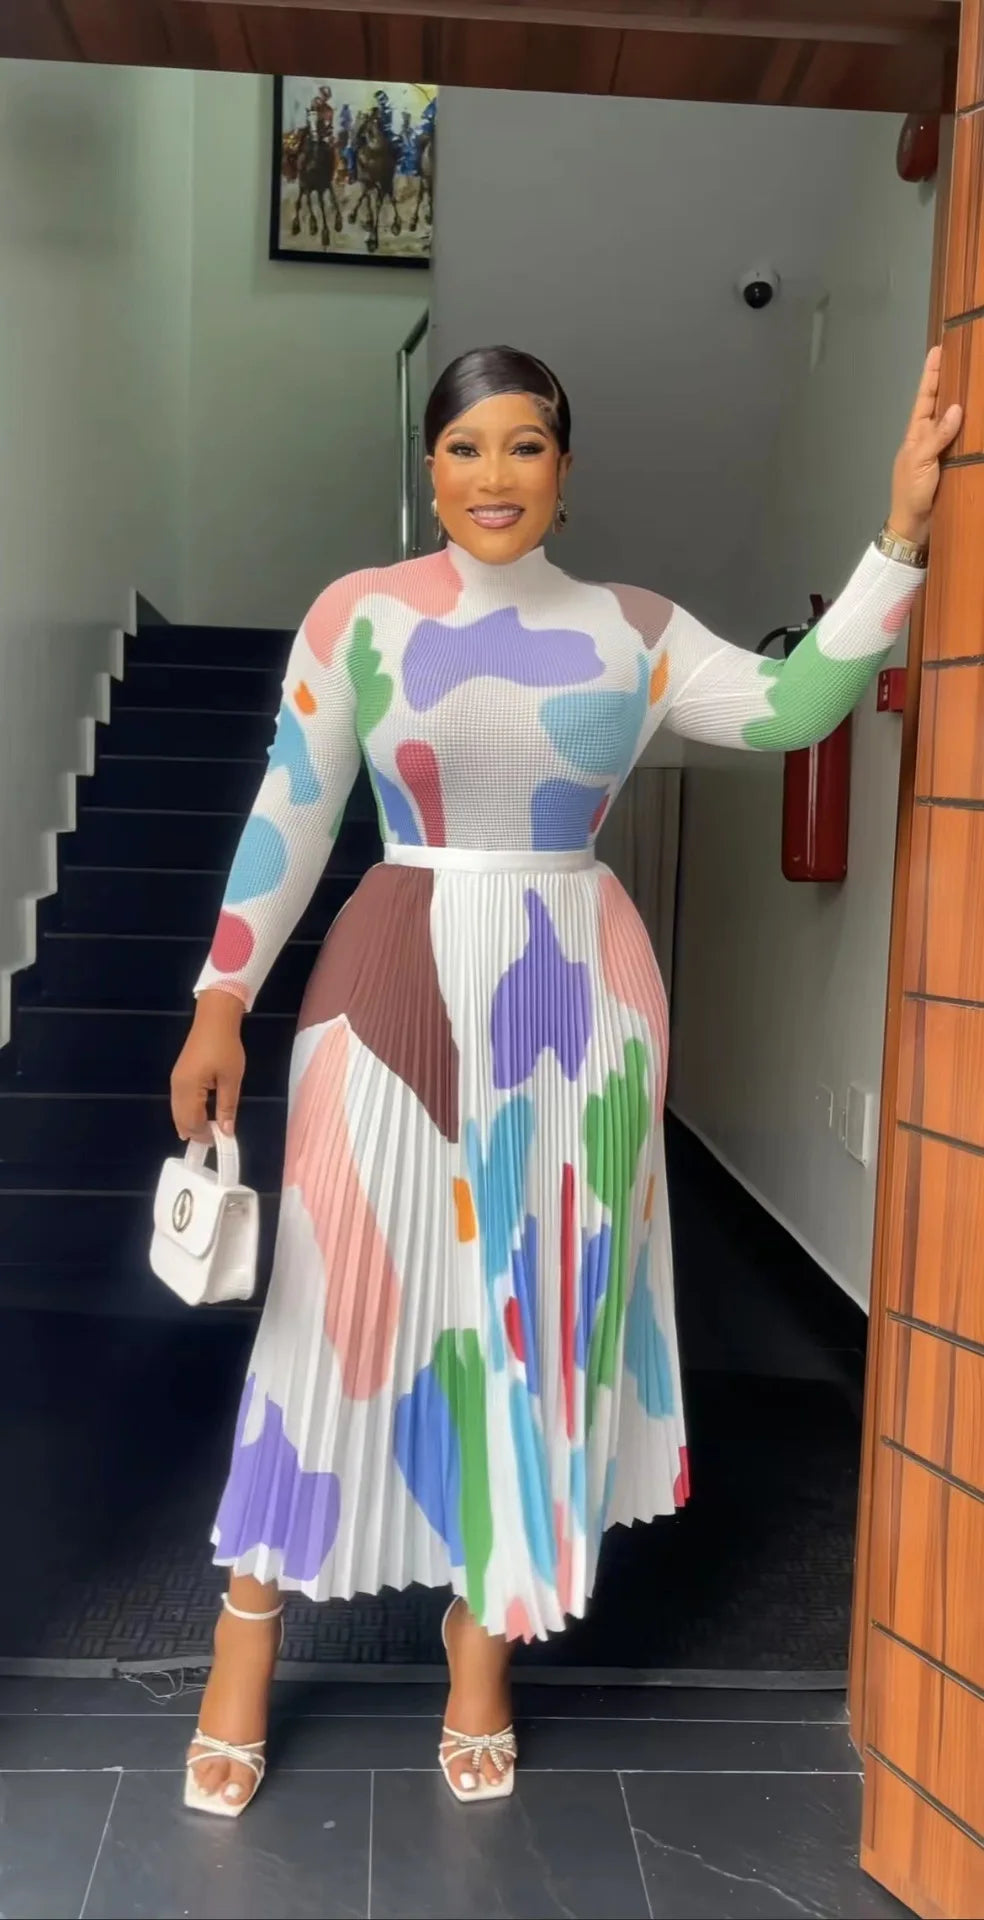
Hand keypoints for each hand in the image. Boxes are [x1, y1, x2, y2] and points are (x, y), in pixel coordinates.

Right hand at [170, 991, 245, 1141]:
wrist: (214, 1020)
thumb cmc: (225, 1048)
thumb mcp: (231, 1079)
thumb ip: (227, 1107)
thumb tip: (226, 1132)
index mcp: (189, 1088)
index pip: (192, 1122)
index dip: (205, 1135)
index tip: (221, 1141)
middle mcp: (177, 1087)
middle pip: (180, 1119)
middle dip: (195, 1132)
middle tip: (214, 1139)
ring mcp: (175, 1081)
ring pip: (177, 1112)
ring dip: (190, 1124)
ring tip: (208, 1131)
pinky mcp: (178, 1076)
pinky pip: (179, 1102)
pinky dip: (187, 1113)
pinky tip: (199, 1116)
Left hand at [888, 346, 962, 547]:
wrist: (914, 525)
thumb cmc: (911, 493)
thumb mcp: (920, 462)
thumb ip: (936, 436)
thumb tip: (955, 408)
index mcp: (916, 434)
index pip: (925, 398)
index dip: (931, 375)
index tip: (938, 350)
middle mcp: (928, 437)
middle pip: (939, 404)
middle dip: (947, 381)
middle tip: (960, 356)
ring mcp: (939, 450)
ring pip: (951, 419)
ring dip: (961, 400)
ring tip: (972, 379)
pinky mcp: (950, 463)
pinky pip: (960, 439)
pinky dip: (968, 426)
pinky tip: (977, 417)